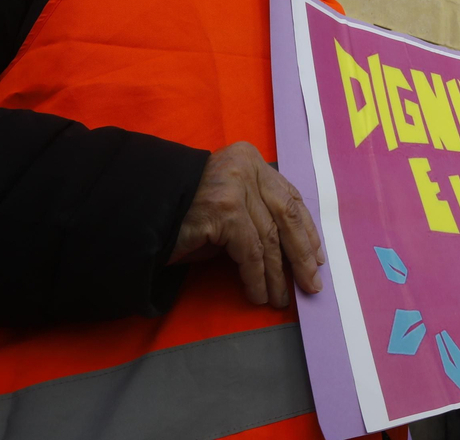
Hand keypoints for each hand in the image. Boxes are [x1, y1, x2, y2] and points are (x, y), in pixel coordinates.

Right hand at [170, 141, 324, 308]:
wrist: (142, 212)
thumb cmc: (186, 213)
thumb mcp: (230, 204)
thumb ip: (258, 213)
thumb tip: (297, 252)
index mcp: (251, 160)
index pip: (289, 197)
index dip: (306, 230)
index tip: (317, 257)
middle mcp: (247, 167)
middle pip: (286, 215)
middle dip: (301, 255)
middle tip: (311, 285)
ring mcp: (235, 187)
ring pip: (269, 238)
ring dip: (277, 275)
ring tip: (281, 299)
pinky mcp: (224, 210)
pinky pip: (249, 252)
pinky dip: (256, 278)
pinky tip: (258, 295)